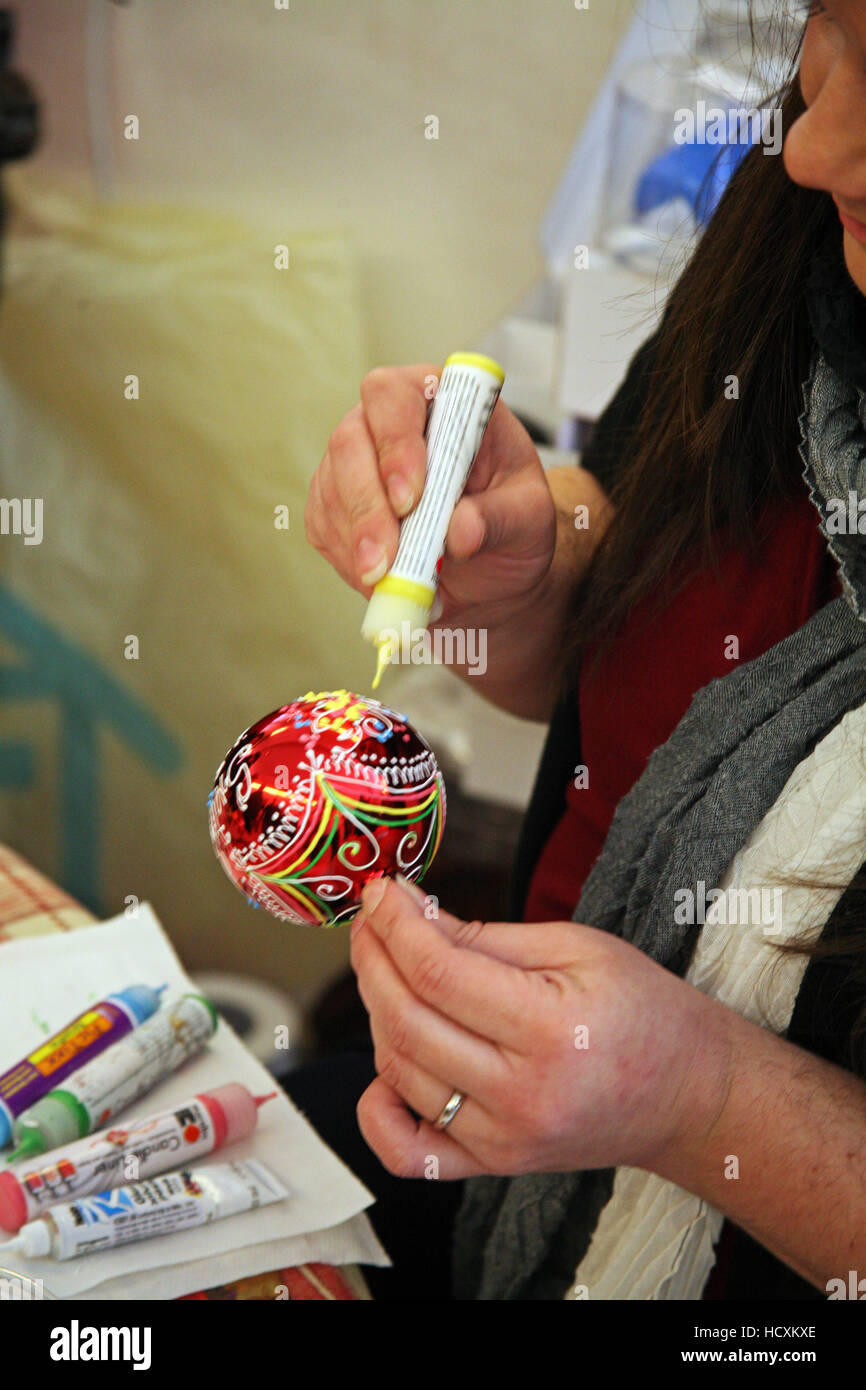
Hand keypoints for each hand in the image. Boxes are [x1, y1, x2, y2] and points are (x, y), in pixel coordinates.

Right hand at [305, 364, 555, 627]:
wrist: (492, 567)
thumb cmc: (512, 522)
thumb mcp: (530, 516)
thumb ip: (501, 518)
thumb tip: (460, 532)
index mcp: (439, 400)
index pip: (394, 396)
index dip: (395, 443)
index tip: (410, 499)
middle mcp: (385, 422)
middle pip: (349, 443)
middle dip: (367, 506)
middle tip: (388, 558)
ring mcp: (353, 463)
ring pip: (332, 490)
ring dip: (358, 541)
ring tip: (395, 580)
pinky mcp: (334, 505)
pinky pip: (325, 528)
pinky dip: (350, 560)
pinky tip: (383, 580)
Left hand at [349, 876, 733, 1180]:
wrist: (690, 1095)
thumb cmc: (643, 1011)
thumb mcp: (578, 947)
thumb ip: (487, 935)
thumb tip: (411, 914)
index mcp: (550, 1030)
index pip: (438, 972)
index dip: (395, 925)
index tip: (380, 891)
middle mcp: (521, 1095)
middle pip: (407, 1021)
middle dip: (374, 959)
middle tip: (370, 920)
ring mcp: (503, 1140)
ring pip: (398, 1071)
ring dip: (376, 1011)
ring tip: (384, 967)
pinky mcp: (493, 1164)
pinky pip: (407, 1152)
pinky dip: (377, 1112)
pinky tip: (383, 1068)